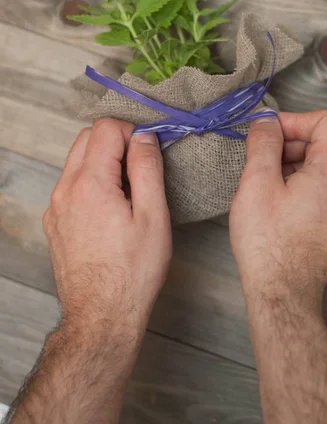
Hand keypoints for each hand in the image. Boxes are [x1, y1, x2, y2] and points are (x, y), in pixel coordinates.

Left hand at [43, 119, 171, 341]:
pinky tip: (111, 210)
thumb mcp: (153, 216)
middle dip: (115, 142)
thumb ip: (147, 168)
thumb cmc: (133, 272)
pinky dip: (91, 183)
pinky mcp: (55, 222)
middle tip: (140, 169)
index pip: (105, 128)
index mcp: (90, 184)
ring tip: (128, 193)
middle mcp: (65, 190)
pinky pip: (70, 185)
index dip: (132, 133)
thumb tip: (145, 137)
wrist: (102, 316)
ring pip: (76, 161)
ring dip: (103, 162)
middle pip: (86, 138)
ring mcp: (56, 207)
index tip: (148, 153)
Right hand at [230, 110, 326, 310]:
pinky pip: (319, 190)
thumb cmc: (268, 243)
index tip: (269, 134)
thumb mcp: (257, 183)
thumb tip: (266, 119)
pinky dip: (296, 185)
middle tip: (258, 161)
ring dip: (290, 165)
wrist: (282, 295)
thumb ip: (264, 143)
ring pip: (319, 168)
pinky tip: (272, 204)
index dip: (296, 120)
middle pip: (323, 144)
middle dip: (288, 143)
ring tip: (261, 186)